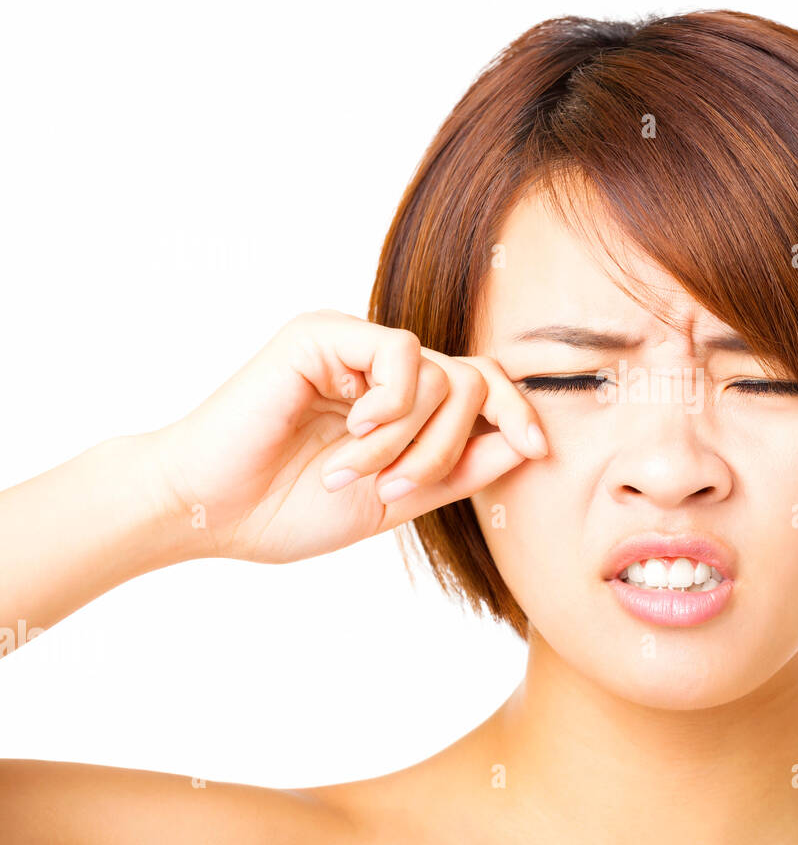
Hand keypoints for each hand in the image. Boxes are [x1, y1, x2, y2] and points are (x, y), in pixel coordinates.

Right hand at [146, 309, 545, 562]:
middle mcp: (381, 366)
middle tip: (400, 485)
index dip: (519, 411)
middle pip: (472, 381)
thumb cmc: (289, 508)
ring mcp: (353, 345)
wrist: (213, 510)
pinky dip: (390, 406)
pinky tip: (351, 430)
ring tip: (353, 471)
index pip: (483, 387)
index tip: (539, 450)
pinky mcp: (324, 334)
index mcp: (399, 401)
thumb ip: (460, 470)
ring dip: (408, 440)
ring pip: (441, 375)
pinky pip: (401, 356)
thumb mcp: (398, 496)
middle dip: (450, 446)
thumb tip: (526, 444)